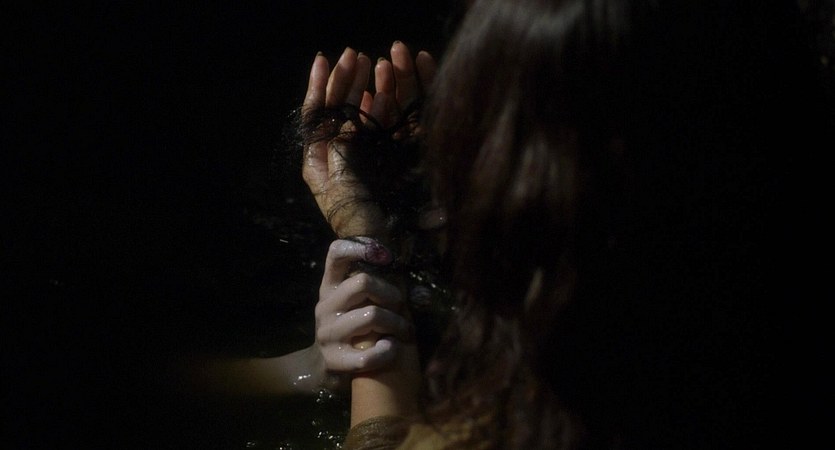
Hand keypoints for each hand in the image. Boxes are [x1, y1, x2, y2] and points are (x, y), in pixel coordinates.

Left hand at [301, 43, 435, 238]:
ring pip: (357, 117)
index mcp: (317, 162)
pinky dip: (381, 110)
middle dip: (345, 82)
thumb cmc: (357, 222)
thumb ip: (344, 148)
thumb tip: (347, 119)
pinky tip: (384, 93)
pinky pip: (377, 130)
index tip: (325, 59)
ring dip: (364, 90)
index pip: (314, 115)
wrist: (378, 251)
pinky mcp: (377, 164)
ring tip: (374, 65)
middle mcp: (334, 158)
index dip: (319, 85)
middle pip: (336, 110)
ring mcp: (356, 160)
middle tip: (356, 56)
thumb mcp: (346, 183)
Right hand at [315, 237, 413, 371]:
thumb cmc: (351, 329)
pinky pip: (369, 354)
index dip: (360, 247)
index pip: (336, 254)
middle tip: (401, 306)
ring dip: (396, 323)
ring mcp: (327, 333)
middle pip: (362, 282)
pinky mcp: (334, 359)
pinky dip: (387, 351)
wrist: (322, 369)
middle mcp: (325, 305)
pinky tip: (390, 349)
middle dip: (391, 293)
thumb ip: (374, 288)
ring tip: (403, 331)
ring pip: (371, 315)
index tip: (384, 256)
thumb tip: (409, 275)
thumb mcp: (354, 304)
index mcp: (330, 287)